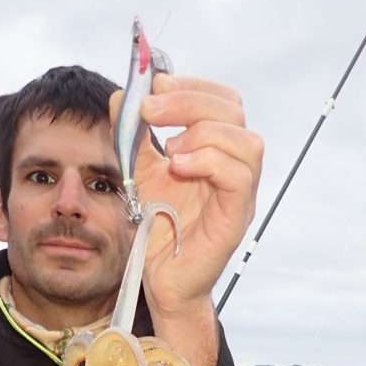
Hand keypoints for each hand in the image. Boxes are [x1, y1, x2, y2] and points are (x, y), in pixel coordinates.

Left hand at [110, 75, 263, 365]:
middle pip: (233, 111)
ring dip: (201, 132)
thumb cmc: (158, 230)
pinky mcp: (237, 216)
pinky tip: (177, 167)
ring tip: (167, 151)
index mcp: (216, 151)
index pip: (221, 101)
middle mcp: (234, 167)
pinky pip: (238, 175)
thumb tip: (120, 98)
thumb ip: (131, 138)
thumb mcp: (139, 174)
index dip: (191, 86)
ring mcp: (240, 192)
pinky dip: (208, 161)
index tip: (154, 86)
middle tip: (150, 110)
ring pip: (245, 141)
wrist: (161, 280)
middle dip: (188, 100)